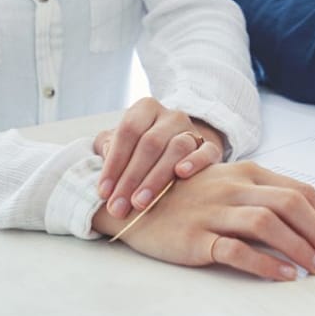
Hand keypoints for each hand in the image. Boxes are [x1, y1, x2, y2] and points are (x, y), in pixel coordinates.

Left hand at [94, 97, 224, 217]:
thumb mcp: (121, 142)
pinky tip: (182, 174)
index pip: (128, 130)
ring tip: (141, 202)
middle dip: (131, 178)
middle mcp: (170, 116)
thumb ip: (108, 148)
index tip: (104, 192)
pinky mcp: (210, 146)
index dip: (114, 162)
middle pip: (150, 142)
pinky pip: (206, 151)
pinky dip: (195, 161)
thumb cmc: (141, 148)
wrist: (179, 147)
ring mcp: (191, 130)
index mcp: (145, 109)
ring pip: (177, 147)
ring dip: (156, 177)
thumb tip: (105, 162)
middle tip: (119, 206)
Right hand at [94, 161, 314, 280]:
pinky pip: (237, 249)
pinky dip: (266, 263)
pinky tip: (285, 275)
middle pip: (292, 204)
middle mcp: (234, 187)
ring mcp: (214, 211)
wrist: (134, 204)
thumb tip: (308, 222)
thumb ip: (262, 196)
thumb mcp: (227, 187)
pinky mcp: (196, 237)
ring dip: (301, 247)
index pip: (302, 191)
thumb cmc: (187, 199)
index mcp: (248, 173)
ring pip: (269, 224)